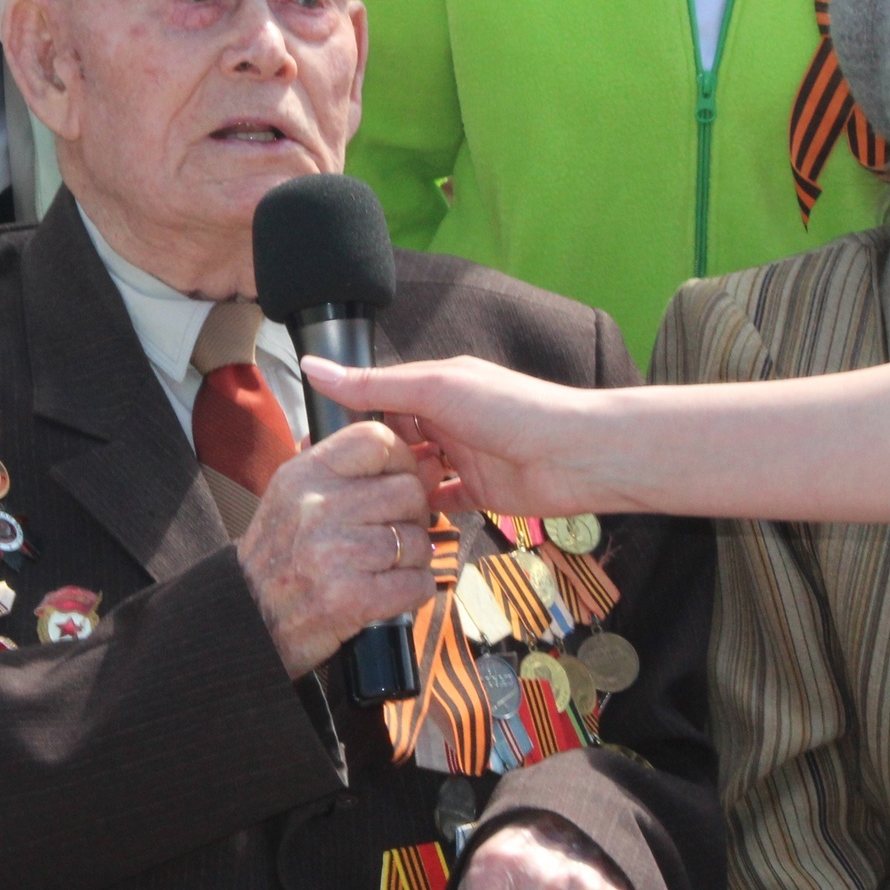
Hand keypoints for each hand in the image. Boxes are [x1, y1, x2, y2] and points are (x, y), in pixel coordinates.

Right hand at [236, 420, 436, 677]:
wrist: (248, 618)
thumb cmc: (281, 555)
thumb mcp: (299, 497)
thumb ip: (358, 475)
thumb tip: (430, 464)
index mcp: (303, 475)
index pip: (376, 440)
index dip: (402, 459)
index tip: (398, 481)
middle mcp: (317, 508)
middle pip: (408, 492)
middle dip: (413, 516)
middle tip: (393, 533)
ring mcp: (334, 553)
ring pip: (416, 540)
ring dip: (412, 558)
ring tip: (385, 566)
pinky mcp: (350, 598)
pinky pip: (416, 583)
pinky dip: (413, 590)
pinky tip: (391, 592)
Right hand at [304, 355, 606, 517]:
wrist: (575, 456)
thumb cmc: (512, 410)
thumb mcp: (435, 389)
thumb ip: (375, 385)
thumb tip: (314, 367)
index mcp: (437, 385)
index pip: (382, 399)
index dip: (353, 420)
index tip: (320, 445)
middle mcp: (449, 418)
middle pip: (397, 439)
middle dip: (373, 459)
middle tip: (337, 486)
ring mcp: (464, 456)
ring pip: (416, 473)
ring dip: (396, 487)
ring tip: (363, 508)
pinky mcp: (480, 491)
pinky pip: (443, 502)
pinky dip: (424, 512)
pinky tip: (400, 523)